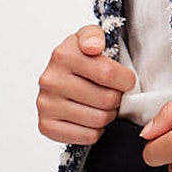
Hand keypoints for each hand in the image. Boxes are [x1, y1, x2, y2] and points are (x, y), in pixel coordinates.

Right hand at [37, 25, 136, 144]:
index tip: (126, 80)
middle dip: (117, 98)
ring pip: (99, 119)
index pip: (107, 73)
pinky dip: (96, 130)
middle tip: (113, 93)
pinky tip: (91, 118)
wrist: (62, 77)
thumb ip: (94, 35)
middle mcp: (50, 80)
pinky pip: (88, 136)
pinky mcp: (46, 126)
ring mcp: (46, 104)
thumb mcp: (90, 37)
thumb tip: (93, 47)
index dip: (125, 80)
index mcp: (62, 55)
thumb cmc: (82, 58)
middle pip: (106, 99)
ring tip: (103, 105)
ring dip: (108, 115)